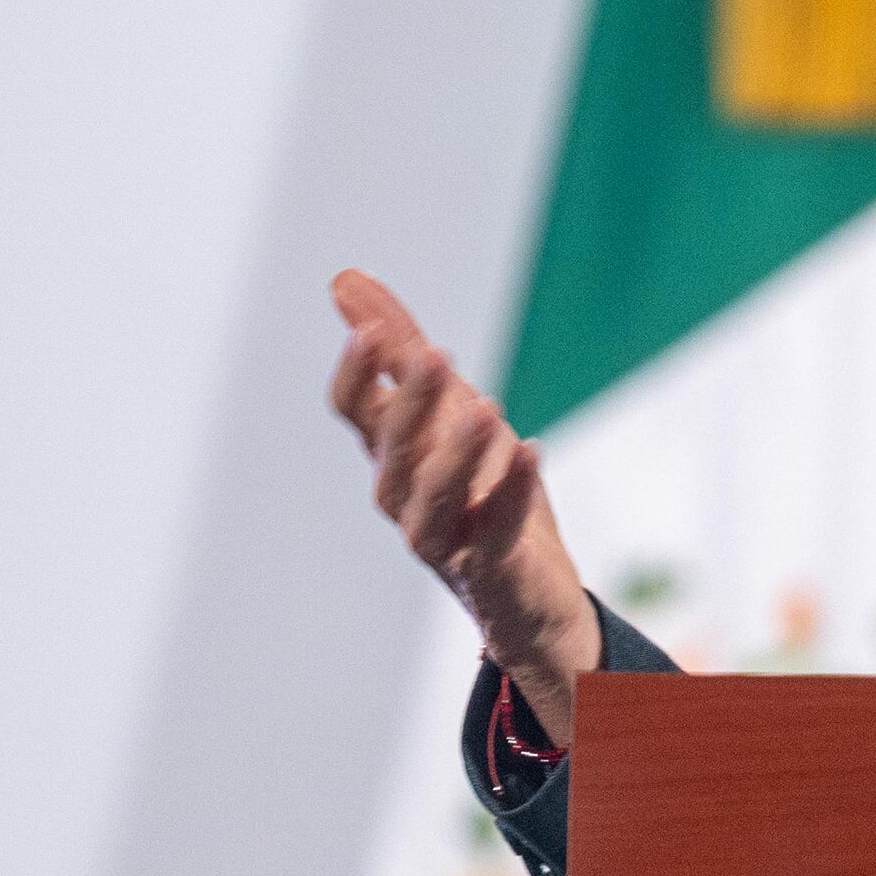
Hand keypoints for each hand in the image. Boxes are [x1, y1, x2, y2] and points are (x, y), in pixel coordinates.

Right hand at [327, 270, 598, 745]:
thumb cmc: (482, 494)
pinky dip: (509, 493)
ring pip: (432, 501)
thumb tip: (344, 280)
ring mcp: (445, 540)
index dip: (356, 374)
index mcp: (394, 457)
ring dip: (456, 455)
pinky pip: (493, 533)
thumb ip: (401, 348)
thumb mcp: (449, 408)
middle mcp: (406, 500)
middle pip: (393, 451)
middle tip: (435, 354)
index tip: (367, 329)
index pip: (356, 413)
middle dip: (411, 404)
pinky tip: (531, 451)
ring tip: (485, 408)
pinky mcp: (491, 571)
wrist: (531, 596)